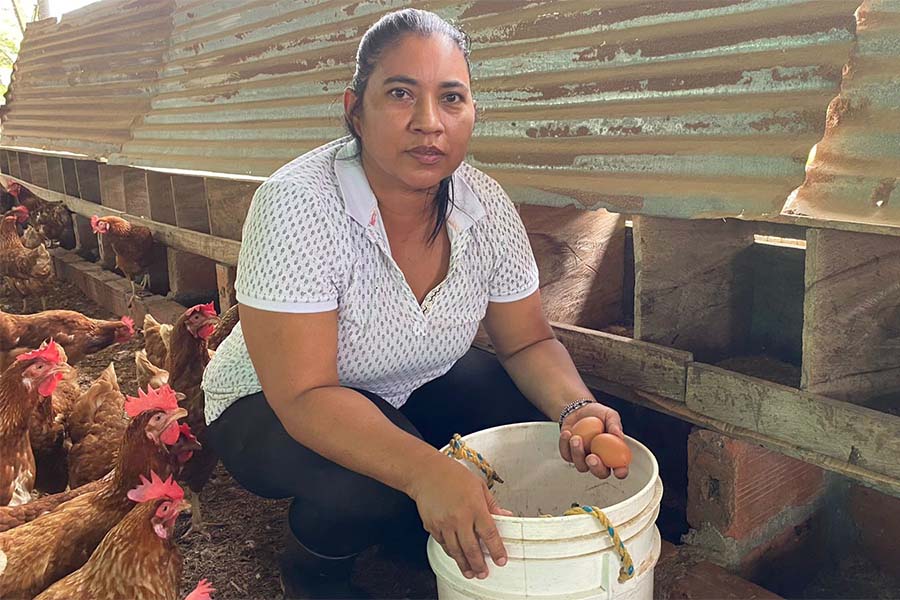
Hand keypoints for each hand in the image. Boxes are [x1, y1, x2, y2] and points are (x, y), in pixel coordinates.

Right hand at [407, 454, 510, 578]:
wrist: (426, 473)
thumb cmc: (452, 475)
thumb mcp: (479, 485)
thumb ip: (492, 504)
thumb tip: (504, 515)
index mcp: (475, 507)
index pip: (490, 534)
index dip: (497, 550)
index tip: (501, 560)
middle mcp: (460, 518)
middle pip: (472, 549)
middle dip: (480, 564)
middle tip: (484, 573)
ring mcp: (445, 524)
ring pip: (456, 551)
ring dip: (464, 564)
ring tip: (470, 572)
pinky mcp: (433, 527)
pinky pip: (444, 544)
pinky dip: (451, 552)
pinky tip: (456, 556)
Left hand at [558, 402, 628, 479]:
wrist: (579, 409)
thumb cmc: (597, 415)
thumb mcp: (609, 415)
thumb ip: (615, 425)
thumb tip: (619, 435)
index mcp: (613, 453)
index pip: (620, 467)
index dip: (621, 472)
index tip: (619, 471)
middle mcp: (600, 459)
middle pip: (600, 473)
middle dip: (596, 468)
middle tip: (592, 457)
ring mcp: (584, 459)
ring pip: (581, 466)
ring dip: (578, 453)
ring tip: (576, 438)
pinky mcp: (570, 455)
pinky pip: (567, 456)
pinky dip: (565, 445)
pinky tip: (567, 434)